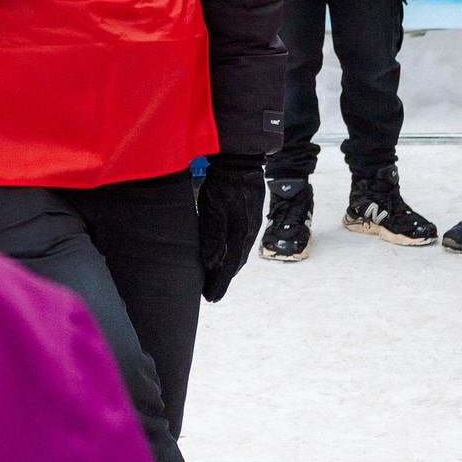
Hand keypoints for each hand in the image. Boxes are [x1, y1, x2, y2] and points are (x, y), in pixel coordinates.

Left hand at [197, 156, 266, 302]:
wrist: (240, 162)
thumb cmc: (222, 185)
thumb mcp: (213, 210)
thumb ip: (213, 237)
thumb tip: (212, 264)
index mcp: (240, 234)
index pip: (228, 267)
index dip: (218, 284)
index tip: (209, 299)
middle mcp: (248, 233)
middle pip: (236, 264)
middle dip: (223, 280)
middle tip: (211, 294)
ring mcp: (251, 225)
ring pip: (239, 254)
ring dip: (228, 269)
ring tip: (216, 279)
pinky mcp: (250, 218)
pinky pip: (241, 243)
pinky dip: (233, 255)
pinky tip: (226, 256)